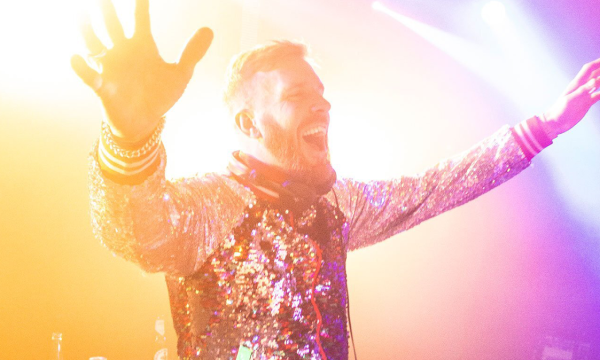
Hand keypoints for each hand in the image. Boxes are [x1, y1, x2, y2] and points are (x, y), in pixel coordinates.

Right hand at [71, 0, 212, 142]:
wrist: (145, 123)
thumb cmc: (159, 96)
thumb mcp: (180, 74)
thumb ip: (192, 53)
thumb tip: (209, 29)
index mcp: (142, 47)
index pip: (140, 20)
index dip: (140, 5)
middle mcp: (123, 53)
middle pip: (113, 26)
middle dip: (108, 11)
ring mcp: (111, 69)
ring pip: (94, 44)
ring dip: (87, 30)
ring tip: (80, 14)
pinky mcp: (104, 88)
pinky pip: (90, 76)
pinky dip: (82, 68)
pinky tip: (75, 57)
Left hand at [542, 58, 599, 137]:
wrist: (555, 123)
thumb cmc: (559, 111)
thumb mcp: (571, 100)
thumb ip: (583, 90)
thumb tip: (594, 80)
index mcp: (577, 84)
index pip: (589, 69)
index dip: (598, 62)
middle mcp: (582, 87)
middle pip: (595, 74)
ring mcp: (585, 95)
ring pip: (598, 83)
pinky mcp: (586, 103)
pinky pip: (598, 95)